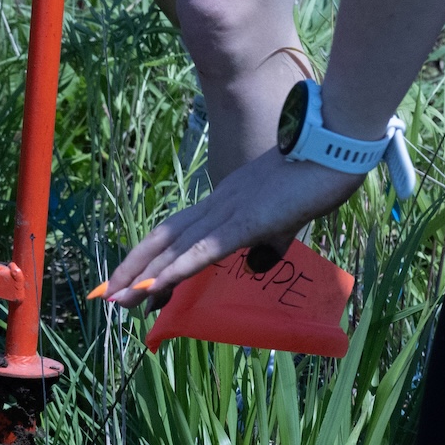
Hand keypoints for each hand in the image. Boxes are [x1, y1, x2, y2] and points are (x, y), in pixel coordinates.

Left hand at [99, 149, 365, 306]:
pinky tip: (155, 286)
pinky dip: (176, 269)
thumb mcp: (286, 218)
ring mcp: (229, 212)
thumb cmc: (318, 176)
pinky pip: (204, 250)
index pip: (179, 233)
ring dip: (144, 273)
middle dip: (134, 267)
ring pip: (175, 246)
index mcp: (225, 202)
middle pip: (164, 238)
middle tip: (108, 294)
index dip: (153, 255)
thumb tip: (258, 264)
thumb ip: (269, 240)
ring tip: (118, 298)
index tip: (133, 280)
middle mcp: (218, 205)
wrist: (336, 146)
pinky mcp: (245, 221)